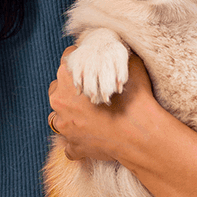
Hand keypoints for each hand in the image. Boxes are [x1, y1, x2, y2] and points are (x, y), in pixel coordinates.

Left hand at [48, 46, 159, 161]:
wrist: (140, 133)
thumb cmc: (134, 97)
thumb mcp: (128, 64)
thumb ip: (113, 57)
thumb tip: (115, 50)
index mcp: (68, 76)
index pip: (66, 61)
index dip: (80, 64)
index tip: (89, 69)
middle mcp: (59, 100)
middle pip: (56, 90)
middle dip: (70, 92)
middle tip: (89, 95)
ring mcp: (64, 125)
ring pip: (58, 118)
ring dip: (70, 117)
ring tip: (90, 118)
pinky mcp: (73, 146)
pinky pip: (69, 146)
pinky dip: (78, 143)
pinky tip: (91, 139)